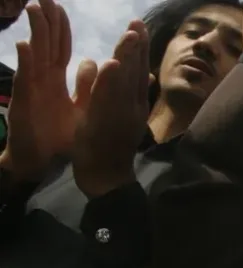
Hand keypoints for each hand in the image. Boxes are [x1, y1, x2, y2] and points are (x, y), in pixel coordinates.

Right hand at [0, 0, 86, 181]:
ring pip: (34, 54)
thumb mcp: (79, 108)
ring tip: (36, 8)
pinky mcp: (24, 101)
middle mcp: (43, 79)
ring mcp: (32, 88)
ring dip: (36, 31)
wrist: (38, 160)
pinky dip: (25, 61)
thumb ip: (88, 87)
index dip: (61, 28)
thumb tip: (101, 66)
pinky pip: (25, 78)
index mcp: (55, 80)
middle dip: (47, 21)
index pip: (61, 48)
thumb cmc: (58, 135)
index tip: (61, 7)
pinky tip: (24, 45)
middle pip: (46, 44)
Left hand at [72, 20, 150, 197]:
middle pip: (135, 71)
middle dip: (136, 46)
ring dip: (128, 56)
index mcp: (135, 103)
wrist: (107, 176)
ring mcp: (120, 114)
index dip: (139, 49)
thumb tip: (147, 76)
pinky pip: (108, 97)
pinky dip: (111, 80)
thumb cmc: (112, 148)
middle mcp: (132, 106)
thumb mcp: (125, 118)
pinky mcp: (106, 122)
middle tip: (137, 23)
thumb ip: (132, 96)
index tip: (139, 28)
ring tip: (131, 33)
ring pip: (124, 80)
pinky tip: (114, 63)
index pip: (138, 71)